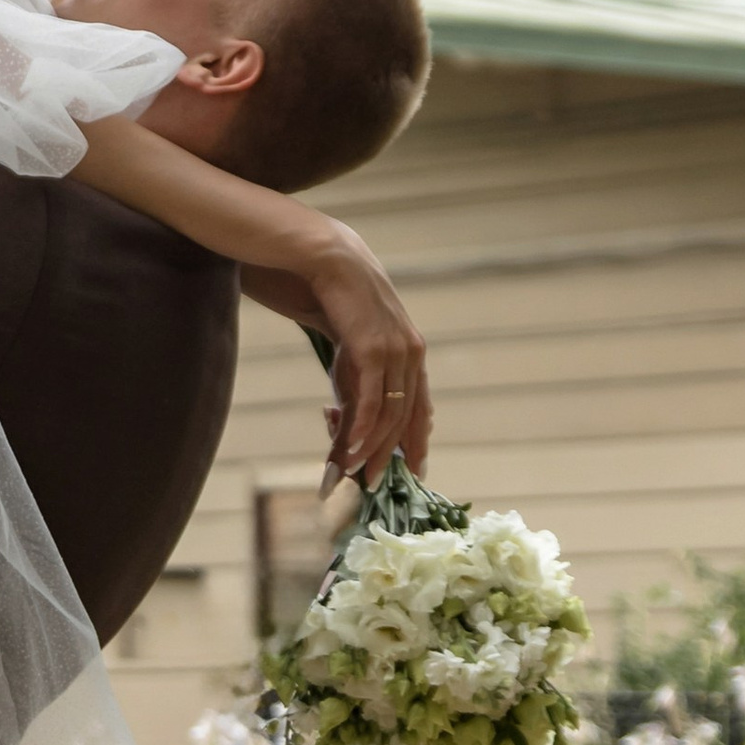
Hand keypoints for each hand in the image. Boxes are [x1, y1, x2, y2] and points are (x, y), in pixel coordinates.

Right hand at [306, 231, 429, 485]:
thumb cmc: (334, 305)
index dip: (417, 441)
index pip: (420, 407)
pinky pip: (372, 399)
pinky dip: (362, 429)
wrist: (324, 260)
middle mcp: (412, 354)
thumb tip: (344, 428)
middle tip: (373, 484)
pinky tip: (351, 450)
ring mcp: (396, 350)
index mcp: (411, 354)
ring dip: (371, 448)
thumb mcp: (346, 355)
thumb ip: (352, 389)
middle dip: (389, 454)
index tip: (414, 470)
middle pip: (406, 417)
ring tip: (353, 473)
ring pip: (390, 413)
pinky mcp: (374, 348)